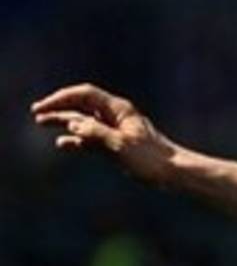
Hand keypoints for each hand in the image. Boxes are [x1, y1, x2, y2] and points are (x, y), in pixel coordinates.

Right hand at [31, 83, 176, 186]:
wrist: (171, 171)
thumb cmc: (150, 158)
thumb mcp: (120, 146)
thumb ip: (96, 134)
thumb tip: (72, 124)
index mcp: (119, 109)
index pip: (86, 95)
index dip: (62, 97)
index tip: (43, 106)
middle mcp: (116, 116)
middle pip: (83, 105)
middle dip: (59, 107)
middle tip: (36, 113)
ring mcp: (115, 129)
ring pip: (85, 121)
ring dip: (64, 122)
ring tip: (42, 123)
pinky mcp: (116, 144)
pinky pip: (91, 138)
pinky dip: (76, 140)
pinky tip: (63, 144)